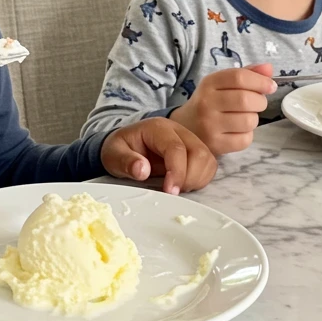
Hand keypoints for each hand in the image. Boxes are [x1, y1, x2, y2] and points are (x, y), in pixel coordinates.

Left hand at [101, 117, 216, 194]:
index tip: (170, 191)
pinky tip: (184, 186)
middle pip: (198, 152)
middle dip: (189, 177)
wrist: (125, 145)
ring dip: (197, 179)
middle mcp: (178, 130)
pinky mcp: (195, 151)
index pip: (176, 148)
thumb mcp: (112, 154)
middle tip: (172, 192)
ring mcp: (189, 140)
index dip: (177, 171)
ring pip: (207, 159)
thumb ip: (125, 161)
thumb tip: (142, 170)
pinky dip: (201, 179)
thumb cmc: (120, 149)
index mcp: (158, 128)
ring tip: (177, 189)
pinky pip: (208, 166)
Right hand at [168, 65, 275, 155]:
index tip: (270, 86)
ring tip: (245, 118)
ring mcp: (209, 125)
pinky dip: (247, 135)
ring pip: (249, 121)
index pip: (238, 77)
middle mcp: (206, 103)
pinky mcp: (215, 145)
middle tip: (258, 104)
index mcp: (209, 83)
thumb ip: (245, 74)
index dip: (260, 81)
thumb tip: (269, 69)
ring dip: (254, 119)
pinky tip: (238, 131)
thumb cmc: (208, 103)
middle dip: (260, 101)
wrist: (184, 128)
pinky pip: (245, 139)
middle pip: (246, 99)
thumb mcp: (220, 84)